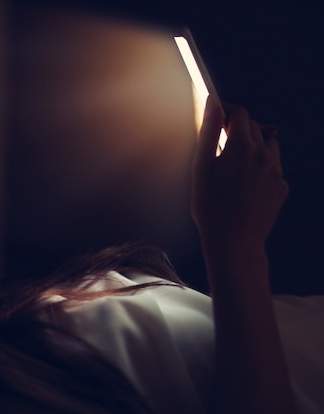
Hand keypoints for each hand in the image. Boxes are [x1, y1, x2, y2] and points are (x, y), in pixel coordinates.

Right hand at [191, 97, 288, 245]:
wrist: (234, 241)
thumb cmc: (210, 205)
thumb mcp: (201, 166)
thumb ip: (208, 130)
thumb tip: (213, 102)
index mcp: (242, 146)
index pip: (240, 114)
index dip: (227, 111)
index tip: (216, 117)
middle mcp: (264, 154)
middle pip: (254, 128)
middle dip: (238, 129)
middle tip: (219, 143)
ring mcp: (276, 172)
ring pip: (268, 146)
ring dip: (253, 147)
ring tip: (235, 164)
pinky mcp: (281, 188)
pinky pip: (273, 169)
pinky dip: (261, 168)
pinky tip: (244, 185)